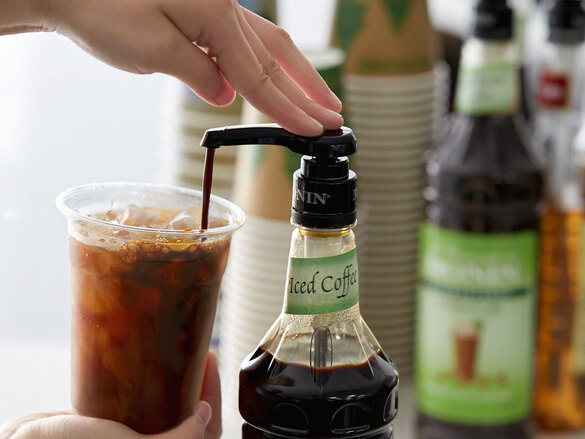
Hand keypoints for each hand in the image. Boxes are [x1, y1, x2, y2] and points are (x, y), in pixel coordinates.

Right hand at [0, 350, 220, 438]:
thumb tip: (205, 414)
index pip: (206, 436)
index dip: (214, 399)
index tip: (210, 364)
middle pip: (192, 423)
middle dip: (201, 390)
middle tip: (200, 356)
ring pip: (170, 414)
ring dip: (180, 387)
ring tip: (185, 357)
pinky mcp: (115, 431)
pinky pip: (146, 407)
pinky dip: (156, 389)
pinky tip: (157, 368)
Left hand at [39, 0, 342, 135]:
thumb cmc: (99, 9)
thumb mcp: (152, 49)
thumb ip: (198, 73)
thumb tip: (226, 93)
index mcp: (216, 14)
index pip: (260, 76)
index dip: (289, 109)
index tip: (315, 131)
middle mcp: (223, 5)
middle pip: (276, 58)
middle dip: (307, 92)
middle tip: (335, 118)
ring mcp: (214, 6)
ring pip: (267, 47)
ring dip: (297, 76)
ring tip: (322, 100)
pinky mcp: (202, 12)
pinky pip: (244, 43)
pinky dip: (265, 67)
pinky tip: (277, 82)